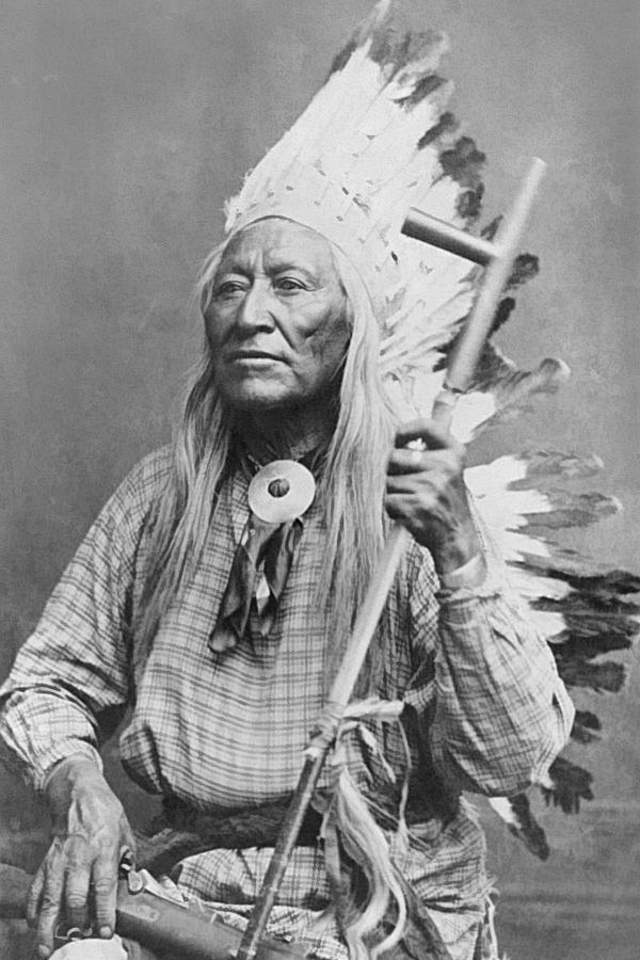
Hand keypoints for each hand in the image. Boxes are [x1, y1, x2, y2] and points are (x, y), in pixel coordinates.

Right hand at [28, 754, 134, 958]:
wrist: (79, 794)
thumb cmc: (106, 814)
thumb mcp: (126, 833)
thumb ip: (129, 862)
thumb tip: (132, 888)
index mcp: (104, 848)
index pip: (103, 886)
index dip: (104, 911)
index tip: (106, 931)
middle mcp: (79, 856)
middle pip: (75, 896)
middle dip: (78, 922)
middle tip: (82, 939)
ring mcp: (59, 860)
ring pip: (52, 898)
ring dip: (49, 925)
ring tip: (48, 947)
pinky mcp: (46, 862)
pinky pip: (37, 889)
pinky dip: (34, 909)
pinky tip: (35, 925)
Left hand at [385, 418, 480, 573]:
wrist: (457, 538)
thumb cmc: (448, 500)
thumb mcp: (451, 466)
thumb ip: (439, 439)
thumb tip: (446, 394)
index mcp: (454, 453)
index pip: (426, 426)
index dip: (405, 430)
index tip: (398, 438)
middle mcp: (445, 467)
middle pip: (395, 458)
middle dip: (394, 473)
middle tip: (410, 485)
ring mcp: (432, 487)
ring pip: (389, 482)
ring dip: (394, 494)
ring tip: (414, 502)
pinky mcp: (419, 506)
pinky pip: (389, 501)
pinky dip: (393, 510)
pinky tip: (410, 514)